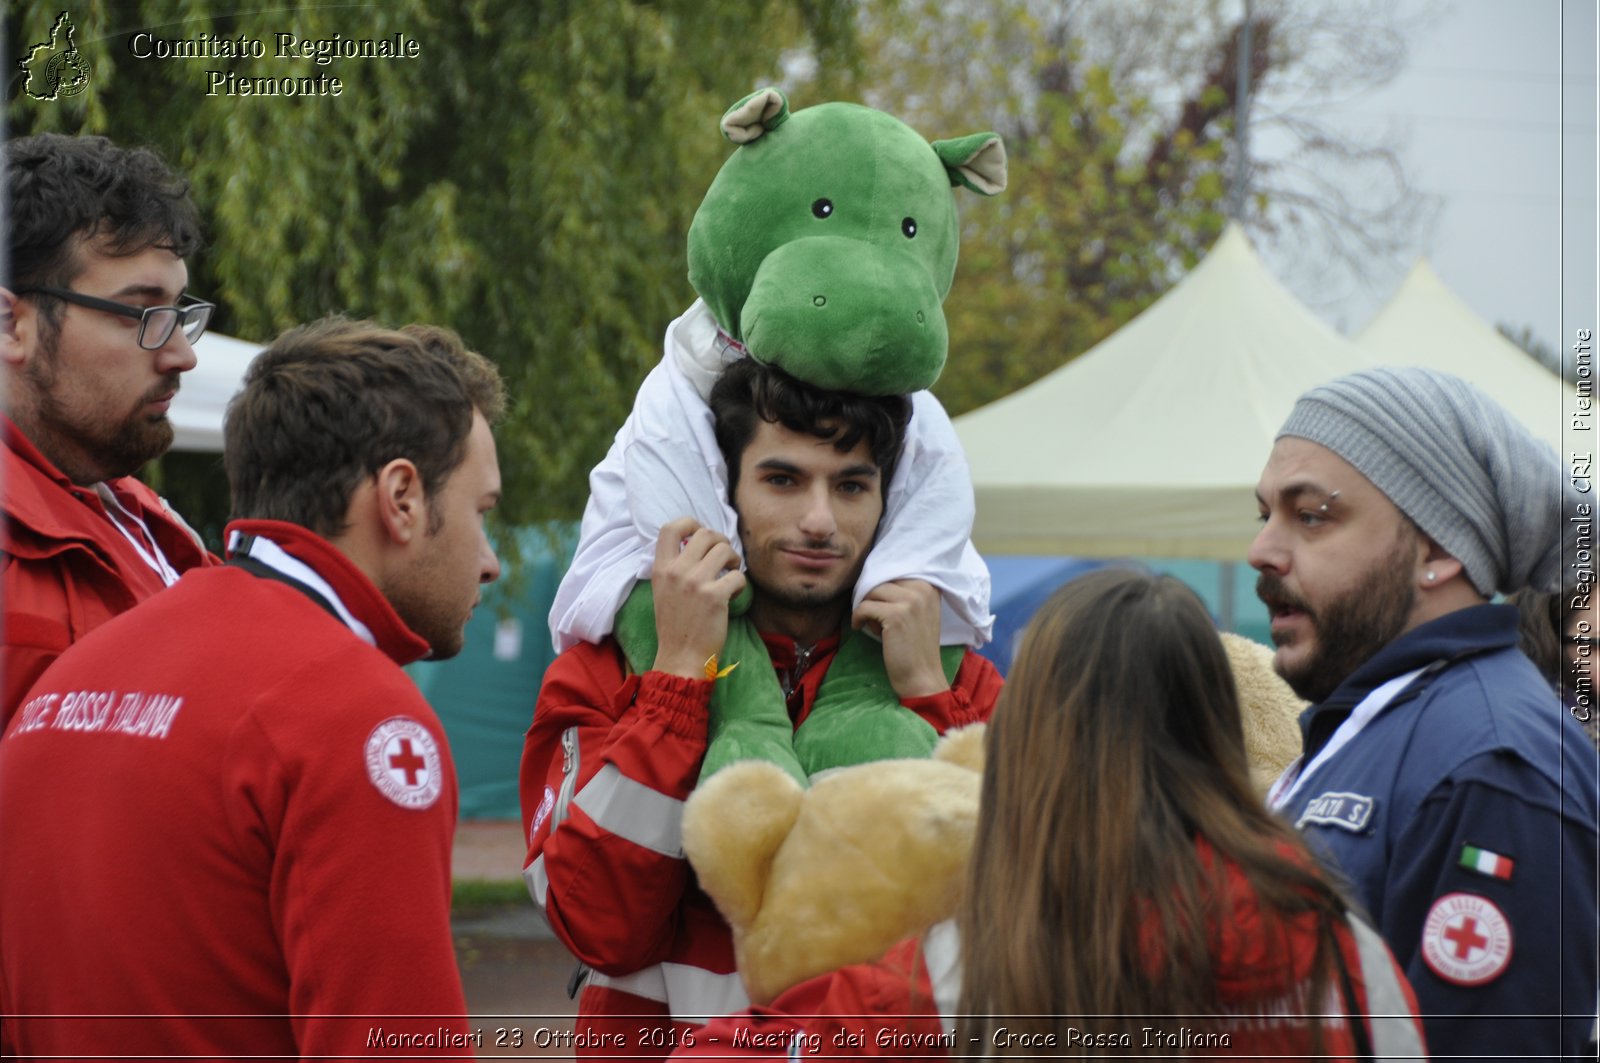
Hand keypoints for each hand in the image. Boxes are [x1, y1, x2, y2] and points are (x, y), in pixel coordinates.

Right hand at [650, 518, 746, 678]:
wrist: (680, 657)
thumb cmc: (674, 626)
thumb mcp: (663, 591)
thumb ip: (673, 567)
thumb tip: (695, 545)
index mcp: (661, 569)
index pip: (670, 528)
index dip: (690, 523)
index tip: (700, 534)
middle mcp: (677, 571)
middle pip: (705, 533)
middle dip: (720, 541)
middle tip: (724, 558)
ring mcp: (695, 583)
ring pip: (725, 549)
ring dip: (733, 559)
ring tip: (731, 573)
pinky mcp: (715, 596)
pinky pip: (737, 576)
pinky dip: (740, 584)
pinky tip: (732, 595)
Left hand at [852, 579, 948, 698]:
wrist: (921, 677)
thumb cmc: (914, 648)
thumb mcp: (917, 613)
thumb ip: (904, 594)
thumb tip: (872, 580)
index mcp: (929, 586)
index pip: (894, 572)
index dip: (880, 588)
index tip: (877, 605)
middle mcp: (923, 589)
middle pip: (881, 580)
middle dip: (872, 597)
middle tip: (873, 618)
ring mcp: (910, 601)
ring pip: (871, 591)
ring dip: (866, 607)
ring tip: (871, 624)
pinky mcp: (895, 615)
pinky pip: (864, 607)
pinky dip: (857, 617)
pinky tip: (860, 628)